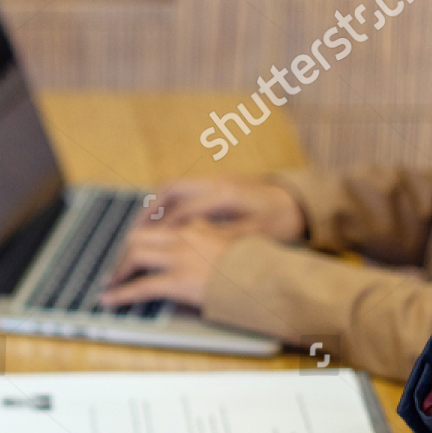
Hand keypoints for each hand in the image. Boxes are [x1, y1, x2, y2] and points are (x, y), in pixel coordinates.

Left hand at [100, 221, 246, 308]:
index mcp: (200, 227)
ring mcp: (181, 258)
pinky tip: (111, 300)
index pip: (162, 226)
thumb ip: (213, 244)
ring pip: (135, 254)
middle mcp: (186, 237)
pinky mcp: (179, 280)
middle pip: (140, 235)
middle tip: (118, 266)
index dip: (143, 238)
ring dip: (119, 269)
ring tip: (111, 283)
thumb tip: (202, 255)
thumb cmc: (256, 267)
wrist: (268, 278)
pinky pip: (141, 285)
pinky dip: (122, 293)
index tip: (135, 247)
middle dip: (124, 251)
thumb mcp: (234, 246)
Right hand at [138, 175, 305, 241]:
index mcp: (224, 196)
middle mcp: (215, 182)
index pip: (180, 214)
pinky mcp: (216, 183)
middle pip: (169, 190)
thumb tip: (190, 253)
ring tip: (139, 231)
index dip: (158, 235)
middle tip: (130, 240)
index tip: (144, 253)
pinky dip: (166, 204)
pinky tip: (160, 223)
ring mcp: (215, 179)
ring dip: (153, 207)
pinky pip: (182, 189)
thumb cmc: (282, 220)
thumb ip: (221, 242)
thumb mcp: (255, 236)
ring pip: (173, 186)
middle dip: (146, 214)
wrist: (301, 200)